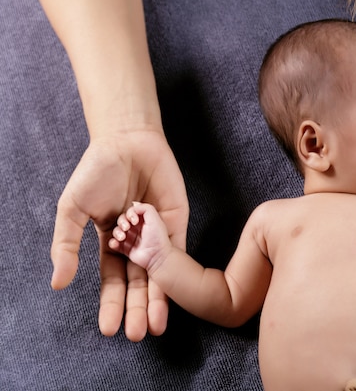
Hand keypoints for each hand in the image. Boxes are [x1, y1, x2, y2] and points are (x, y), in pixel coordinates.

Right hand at [50, 130, 187, 340]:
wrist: (127, 142)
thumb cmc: (97, 172)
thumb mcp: (72, 208)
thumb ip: (66, 244)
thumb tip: (58, 283)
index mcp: (110, 242)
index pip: (112, 280)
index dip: (110, 304)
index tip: (108, 329)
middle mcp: (135, 244)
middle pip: (137, 284)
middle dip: (136, 310)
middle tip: (137, 335)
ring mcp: (157, 235)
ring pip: (159, 275)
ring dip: (157, 301)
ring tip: (154, 326)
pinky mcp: (176, 224)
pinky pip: (176, 253)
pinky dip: (175, 274)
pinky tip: (172, 296)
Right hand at [109, 202, 170, 271]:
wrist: (158, 256)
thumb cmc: (158, 237)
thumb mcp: (155, 218)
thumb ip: (145, 208)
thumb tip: (134, 204)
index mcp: (143, 220)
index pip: (131, 212)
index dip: (130, 214)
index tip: (134, 220)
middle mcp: (137, 228)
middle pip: (122, 220)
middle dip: (122, 222)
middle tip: (126, 228)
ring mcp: (131, 238)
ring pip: (117, 231)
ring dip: (117, 232)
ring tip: (122, 237)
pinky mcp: (127, 249)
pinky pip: (115, 244)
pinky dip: (113, 243)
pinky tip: (116, 243)